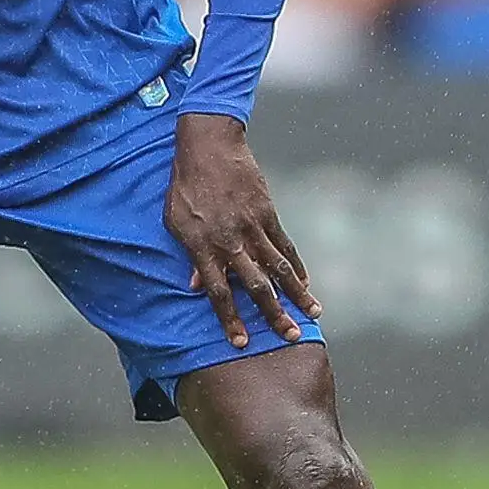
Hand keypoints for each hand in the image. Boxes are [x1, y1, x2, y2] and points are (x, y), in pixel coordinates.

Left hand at [165, 112, 318, 350]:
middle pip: (257, 286)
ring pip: (278, 267)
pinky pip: (285, 244)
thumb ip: (189, 254)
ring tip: (313, 313)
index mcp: (204, 246)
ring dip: (297, 294)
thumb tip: (199, 284)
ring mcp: (252, 227)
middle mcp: (231, 241)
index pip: (219, 292)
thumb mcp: (175, 221)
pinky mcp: (267, 213)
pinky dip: (297, 265)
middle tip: (292, 336)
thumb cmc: (184, 185)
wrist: (208, 146)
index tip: (241, 342)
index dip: (230, 319)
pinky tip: (306, 281)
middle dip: (275, 314)